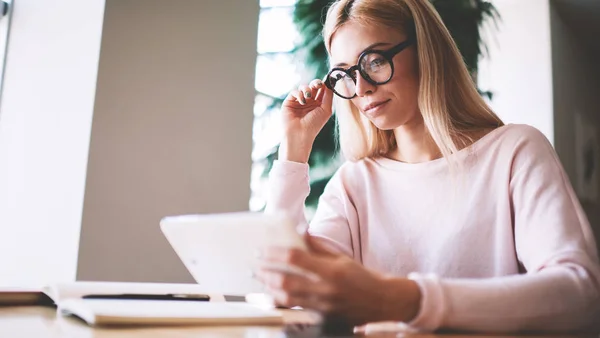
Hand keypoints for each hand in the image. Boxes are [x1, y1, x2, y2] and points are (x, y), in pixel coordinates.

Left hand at [254, 235, 421, 326]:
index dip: (275, 253)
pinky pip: (296, 309)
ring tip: (259, 279)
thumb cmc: (363, 278)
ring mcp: (322, 306)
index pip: (295, 258)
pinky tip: (273, 295)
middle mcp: (325, 289)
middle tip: (254, 266)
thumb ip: (319, 247)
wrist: (382, 302)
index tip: (262, 250)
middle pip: (286, 280)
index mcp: (331, 271)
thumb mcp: (342, 258)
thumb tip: (301, 232)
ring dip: (269, 288)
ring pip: (287, 298)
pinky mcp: (322, 317)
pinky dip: (281, 301)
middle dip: (266, 273)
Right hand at [279, 79, 333, 162]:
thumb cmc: (314, 124)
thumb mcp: (326, 109)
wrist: (299, 134)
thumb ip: (328, 95)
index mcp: (319, 104)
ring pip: (303, 87)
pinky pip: (294, 92)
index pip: (321, 90)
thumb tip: (329, 83)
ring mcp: (299, 102)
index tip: (326, 82)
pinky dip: (299, 94)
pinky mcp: (289, 102)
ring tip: (308, 96)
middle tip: (317, 85)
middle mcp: (309, 102)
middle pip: (313, 86)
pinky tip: (302, 102)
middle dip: (315, 83)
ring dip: (307, 88)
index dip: (324, 85)